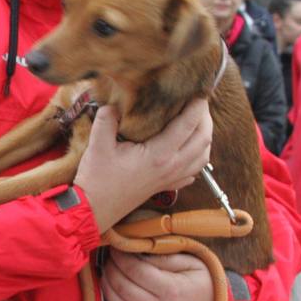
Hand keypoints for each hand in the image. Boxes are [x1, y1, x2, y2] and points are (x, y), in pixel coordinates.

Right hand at [74, 99, 213, 231]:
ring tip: (197, 121)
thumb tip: (114, 102)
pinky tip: (190, 148)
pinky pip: (194, 171)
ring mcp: (171, 178)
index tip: (198, 91)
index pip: (188, 125)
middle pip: (203, 138)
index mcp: (158, 155)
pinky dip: (198, 156)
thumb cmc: (96, 179)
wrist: (94, 210)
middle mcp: (171, 167)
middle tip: (198, 102)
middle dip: (206, 118)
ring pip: (203, 155)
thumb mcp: (98, 145)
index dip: (197, 106)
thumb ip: (107, 119)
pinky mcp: (167, 186)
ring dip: (205, 136)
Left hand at [101, 251, 213, 300]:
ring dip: (108, 288)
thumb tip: (138, 250)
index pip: (135, 271)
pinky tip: (115, 295)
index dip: (120, 258)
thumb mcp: (193, 263)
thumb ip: (165, 257)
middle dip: (111, 270)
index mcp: (172, 290)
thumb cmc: (207, 284)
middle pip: (123, 288)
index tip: (117, 248)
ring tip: (108, 274)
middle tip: (110, 259)